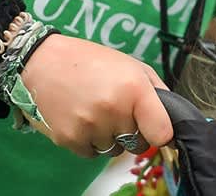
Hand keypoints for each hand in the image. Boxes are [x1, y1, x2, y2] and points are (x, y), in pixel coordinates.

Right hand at [17, 35, 173, 157]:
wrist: (43, 61)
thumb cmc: (92, 61)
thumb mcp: (131, 66)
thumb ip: (156, 92)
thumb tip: (172, 120)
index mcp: (134, 89)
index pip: (162, 133)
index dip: (162, 133)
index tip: (155, 128)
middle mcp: (113, 110)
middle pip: (138, 144)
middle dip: (133, 132)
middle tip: (117, 111)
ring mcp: (90, 126)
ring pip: (114, 150)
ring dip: (110, 137)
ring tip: (96, 111)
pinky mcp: (69, 139)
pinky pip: (91, 154)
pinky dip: (90, 142)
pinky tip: (81, 118)